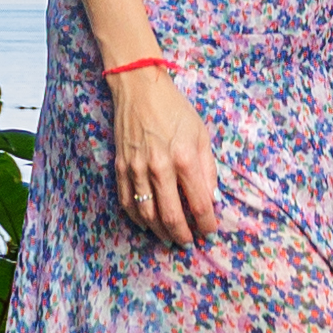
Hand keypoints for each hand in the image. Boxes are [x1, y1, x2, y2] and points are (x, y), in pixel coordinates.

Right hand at [110, 63, 216, 250]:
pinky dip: (137, 219)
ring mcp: (137, 169)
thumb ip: (208, 169)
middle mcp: (160, 167)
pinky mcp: (121, 168)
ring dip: (161, 232)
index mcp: (184, 158)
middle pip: (172, 216)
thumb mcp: (201, 134)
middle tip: (190, 243)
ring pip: (148, 214)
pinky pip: (127, 202)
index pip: (199, 203)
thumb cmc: (175, 109)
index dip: (207, 223)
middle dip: (184, 235)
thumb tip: (211, 199)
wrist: (139, 88)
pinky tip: (147, 225)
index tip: (211, 231)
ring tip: (170, 239)